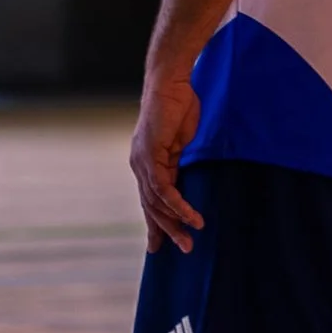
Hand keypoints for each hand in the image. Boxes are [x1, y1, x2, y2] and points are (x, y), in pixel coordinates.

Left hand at [129, 64, 202, 254]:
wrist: (171, 82)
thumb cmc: (178, 107)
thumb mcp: (180, 143)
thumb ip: (178, 164)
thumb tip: (184, 184)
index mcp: (145, 164)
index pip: (149, 201)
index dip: (156, 223)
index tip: (160, 246)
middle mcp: (139, 165)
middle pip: (150, 206)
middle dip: (166, 230)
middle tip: (184, 250)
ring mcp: (142, 161)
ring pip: (155, 202)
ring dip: (175, 222)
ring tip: (192, 237)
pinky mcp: (150, 155)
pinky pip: (163, 188)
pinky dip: (178, 204)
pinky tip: (191, 216)